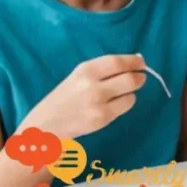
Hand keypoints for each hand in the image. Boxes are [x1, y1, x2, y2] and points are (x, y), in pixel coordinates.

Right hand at [21, 55, 146, 139]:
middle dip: (140, 76)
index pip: (117, 62)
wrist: (45, 125)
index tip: (141, 62)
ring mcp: (98, 103)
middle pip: (130, 77)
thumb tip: (135, 60)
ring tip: (124, 92)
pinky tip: (116, 104)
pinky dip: (126, 103)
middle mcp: (91, 84)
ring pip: (131, 92)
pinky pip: (126, 106)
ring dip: (133, 91)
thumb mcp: (78, 77)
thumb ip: (103, 70)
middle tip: (141, 77)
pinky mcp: (102, 118)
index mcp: (85, 70)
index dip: (134, 61)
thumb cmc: (64, 99)